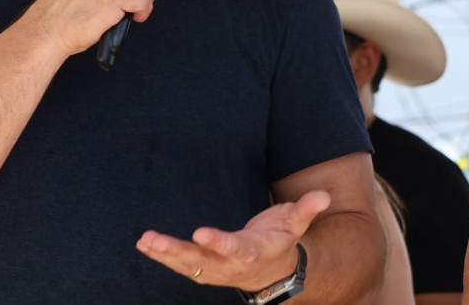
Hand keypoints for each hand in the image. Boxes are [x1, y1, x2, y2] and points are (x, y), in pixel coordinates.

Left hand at [136, 190, 330, 291]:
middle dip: (177, 251)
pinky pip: (180, 265)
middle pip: (201, 261)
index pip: (234, 248)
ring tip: (145, 241)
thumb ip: (306, 209)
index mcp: (252, 252)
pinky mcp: (204, 269)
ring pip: (187, 265)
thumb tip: (324, 195)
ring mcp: (215, 270)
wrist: (274, 272)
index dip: (218, 242)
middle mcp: (230, 265)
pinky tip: (144, 245)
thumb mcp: (294, 223)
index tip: (200, 233)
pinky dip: (162, 256)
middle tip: (155, 240)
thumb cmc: (281, 239)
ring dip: (164, 254)